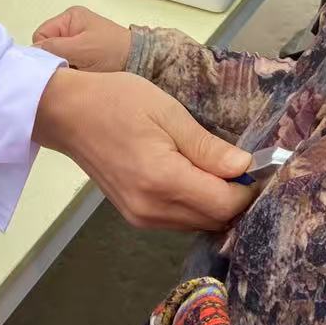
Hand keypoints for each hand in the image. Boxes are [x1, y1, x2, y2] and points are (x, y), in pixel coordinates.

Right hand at [32, 68, 254, 229]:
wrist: (66, 113)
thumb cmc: (116, 101)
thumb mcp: (167, 112)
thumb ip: (206, 146)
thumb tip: (244, 167)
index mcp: (163, 180)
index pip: (225, 204)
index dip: (249, 189)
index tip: (259, 166)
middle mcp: (153, 209)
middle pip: (214, 220)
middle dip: (235, 198)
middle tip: (243, 166)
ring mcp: (141, 217)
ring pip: (198, 223)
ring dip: (215, 204)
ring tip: (218, 169)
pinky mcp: (134, 216)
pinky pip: (178, 221)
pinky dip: (194, 205)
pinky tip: (195, 179)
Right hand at [33, 5, 131, 71]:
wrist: (142, 63)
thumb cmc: (112, 52)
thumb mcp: (80, 48)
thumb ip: (54, 49)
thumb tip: (30, 54)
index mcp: (69, 18)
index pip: (40, 36)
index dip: (43, 53)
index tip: (55, 65)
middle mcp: (71, 28)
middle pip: (48, 49)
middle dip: (55, 62)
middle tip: (68, 71)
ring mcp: (78, 42)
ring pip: (57, 59)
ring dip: (64, 69)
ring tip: (78, 75)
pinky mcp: (85, 57)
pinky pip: (68, 66)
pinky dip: (72, 73)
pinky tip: (82, 77)